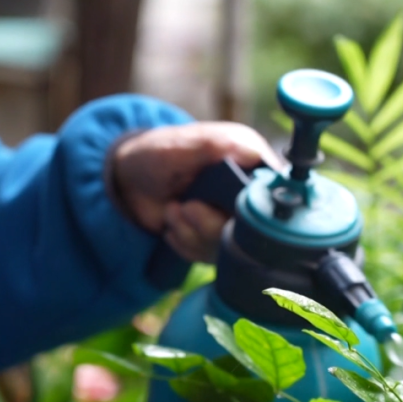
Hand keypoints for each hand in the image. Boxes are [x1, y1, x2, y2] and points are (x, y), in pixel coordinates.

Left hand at [112, 122, 281, 262]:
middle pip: (251, 227)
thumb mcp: (180, 145)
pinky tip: (173, 226)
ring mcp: (233, 218)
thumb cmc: (157, 154)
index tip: (225, 210)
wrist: (131, 182)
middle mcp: (247, 191)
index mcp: (250, 159)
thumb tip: (250, 151)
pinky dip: (186, 245)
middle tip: (185, 207)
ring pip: (230, 246)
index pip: (271, 192)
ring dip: (192, 234)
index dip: (252, 206)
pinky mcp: (218, 238)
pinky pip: (211, 256)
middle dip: (210, 223)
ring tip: (172, 211)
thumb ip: (212, 146)